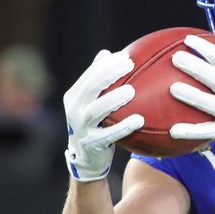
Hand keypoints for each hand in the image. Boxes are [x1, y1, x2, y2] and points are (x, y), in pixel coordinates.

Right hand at [63, 49, 144, 181]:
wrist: (86, 159)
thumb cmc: (95, 125)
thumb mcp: (92, 103)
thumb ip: (98, 81)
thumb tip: (106, 53)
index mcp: (74, 96)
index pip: (90, 75)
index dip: (106, 64)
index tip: (126, 56)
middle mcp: (74, 109)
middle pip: (91, 87)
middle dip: (109, 74)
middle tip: (130, 65)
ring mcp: (81, 127)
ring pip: (96, 110)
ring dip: (114, 99)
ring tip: (131, 91)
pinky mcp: (91, 144)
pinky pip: (108, 134)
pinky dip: (123, 127)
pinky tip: (139, 120)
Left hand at [168, 35, 214, 164]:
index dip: (205, 48)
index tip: (188, 40)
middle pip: (213, 76)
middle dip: (194, 66)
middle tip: (175, 57)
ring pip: (209, 102)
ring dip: (191, 95)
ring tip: (172, 88)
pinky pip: (207, 131)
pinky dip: (191, 132)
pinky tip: (174, 130)